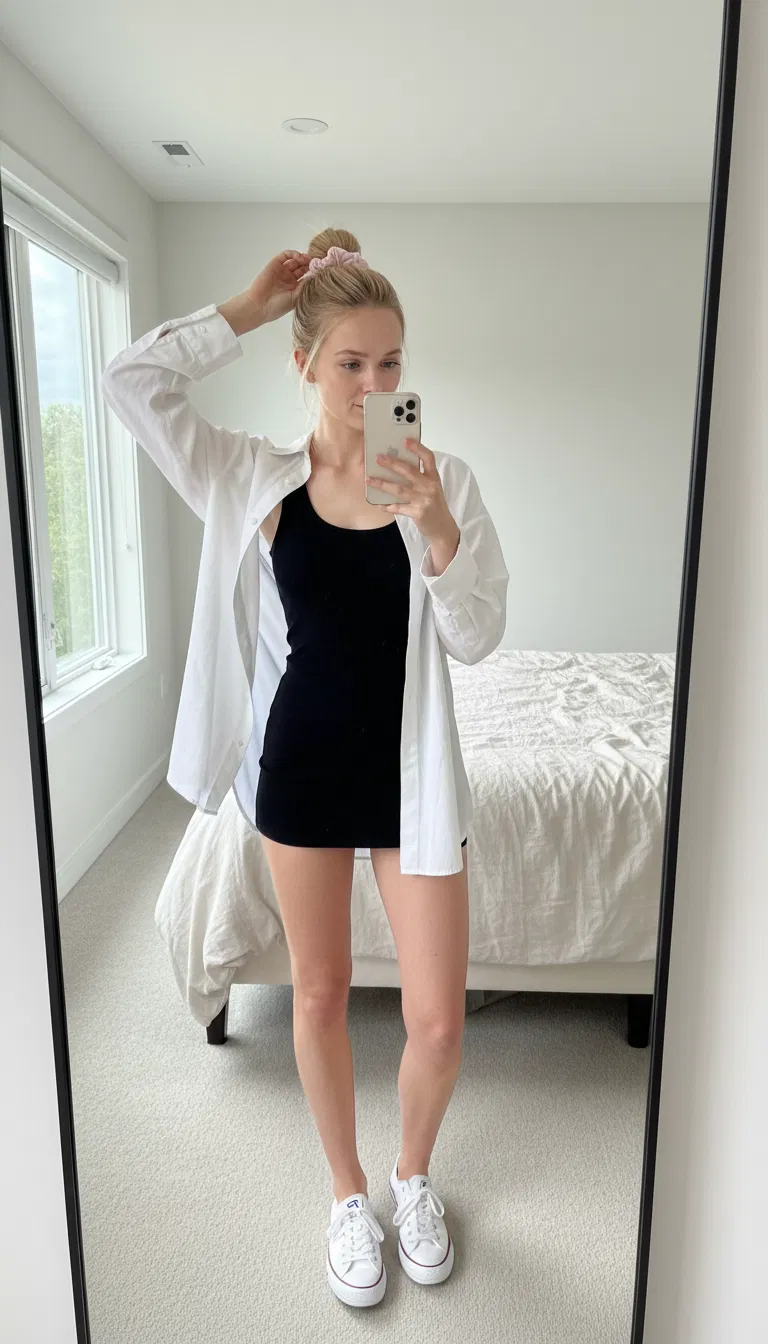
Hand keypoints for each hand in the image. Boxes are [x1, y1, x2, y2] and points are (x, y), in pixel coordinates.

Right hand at [244, 250, 311, 322]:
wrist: (259, 306)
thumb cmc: (277, 306)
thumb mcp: (296, 297)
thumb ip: (305, 286)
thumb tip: (316, 275)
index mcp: (294, 288)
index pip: (306, 276)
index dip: (313, 271)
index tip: (322, 269)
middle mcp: (288, 278)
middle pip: (302, 267)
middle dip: (309, 263)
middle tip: (317, 262)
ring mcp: (281, 271)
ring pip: (294, 260)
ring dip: (303, 258)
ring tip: (309, 259)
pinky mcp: (274, 264)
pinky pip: (285, 255)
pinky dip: (293, 253)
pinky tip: (299, 257)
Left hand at [366, 440, 459, 557]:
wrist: (442, 527)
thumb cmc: (434, 504)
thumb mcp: (431, 488)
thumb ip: (419, 477)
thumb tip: (396, 465)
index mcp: (434, 477)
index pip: (428, 458)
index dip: (417, 448)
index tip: (405, 440)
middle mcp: (429, 487)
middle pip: (409, 471)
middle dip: (392, 464)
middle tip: (378, 458)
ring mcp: (423, 500)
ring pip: (399, 489)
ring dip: (382, 484)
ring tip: (369, 479)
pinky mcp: (417, 513)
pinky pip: (398, 507)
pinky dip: (386, 505)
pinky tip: (377, 503)